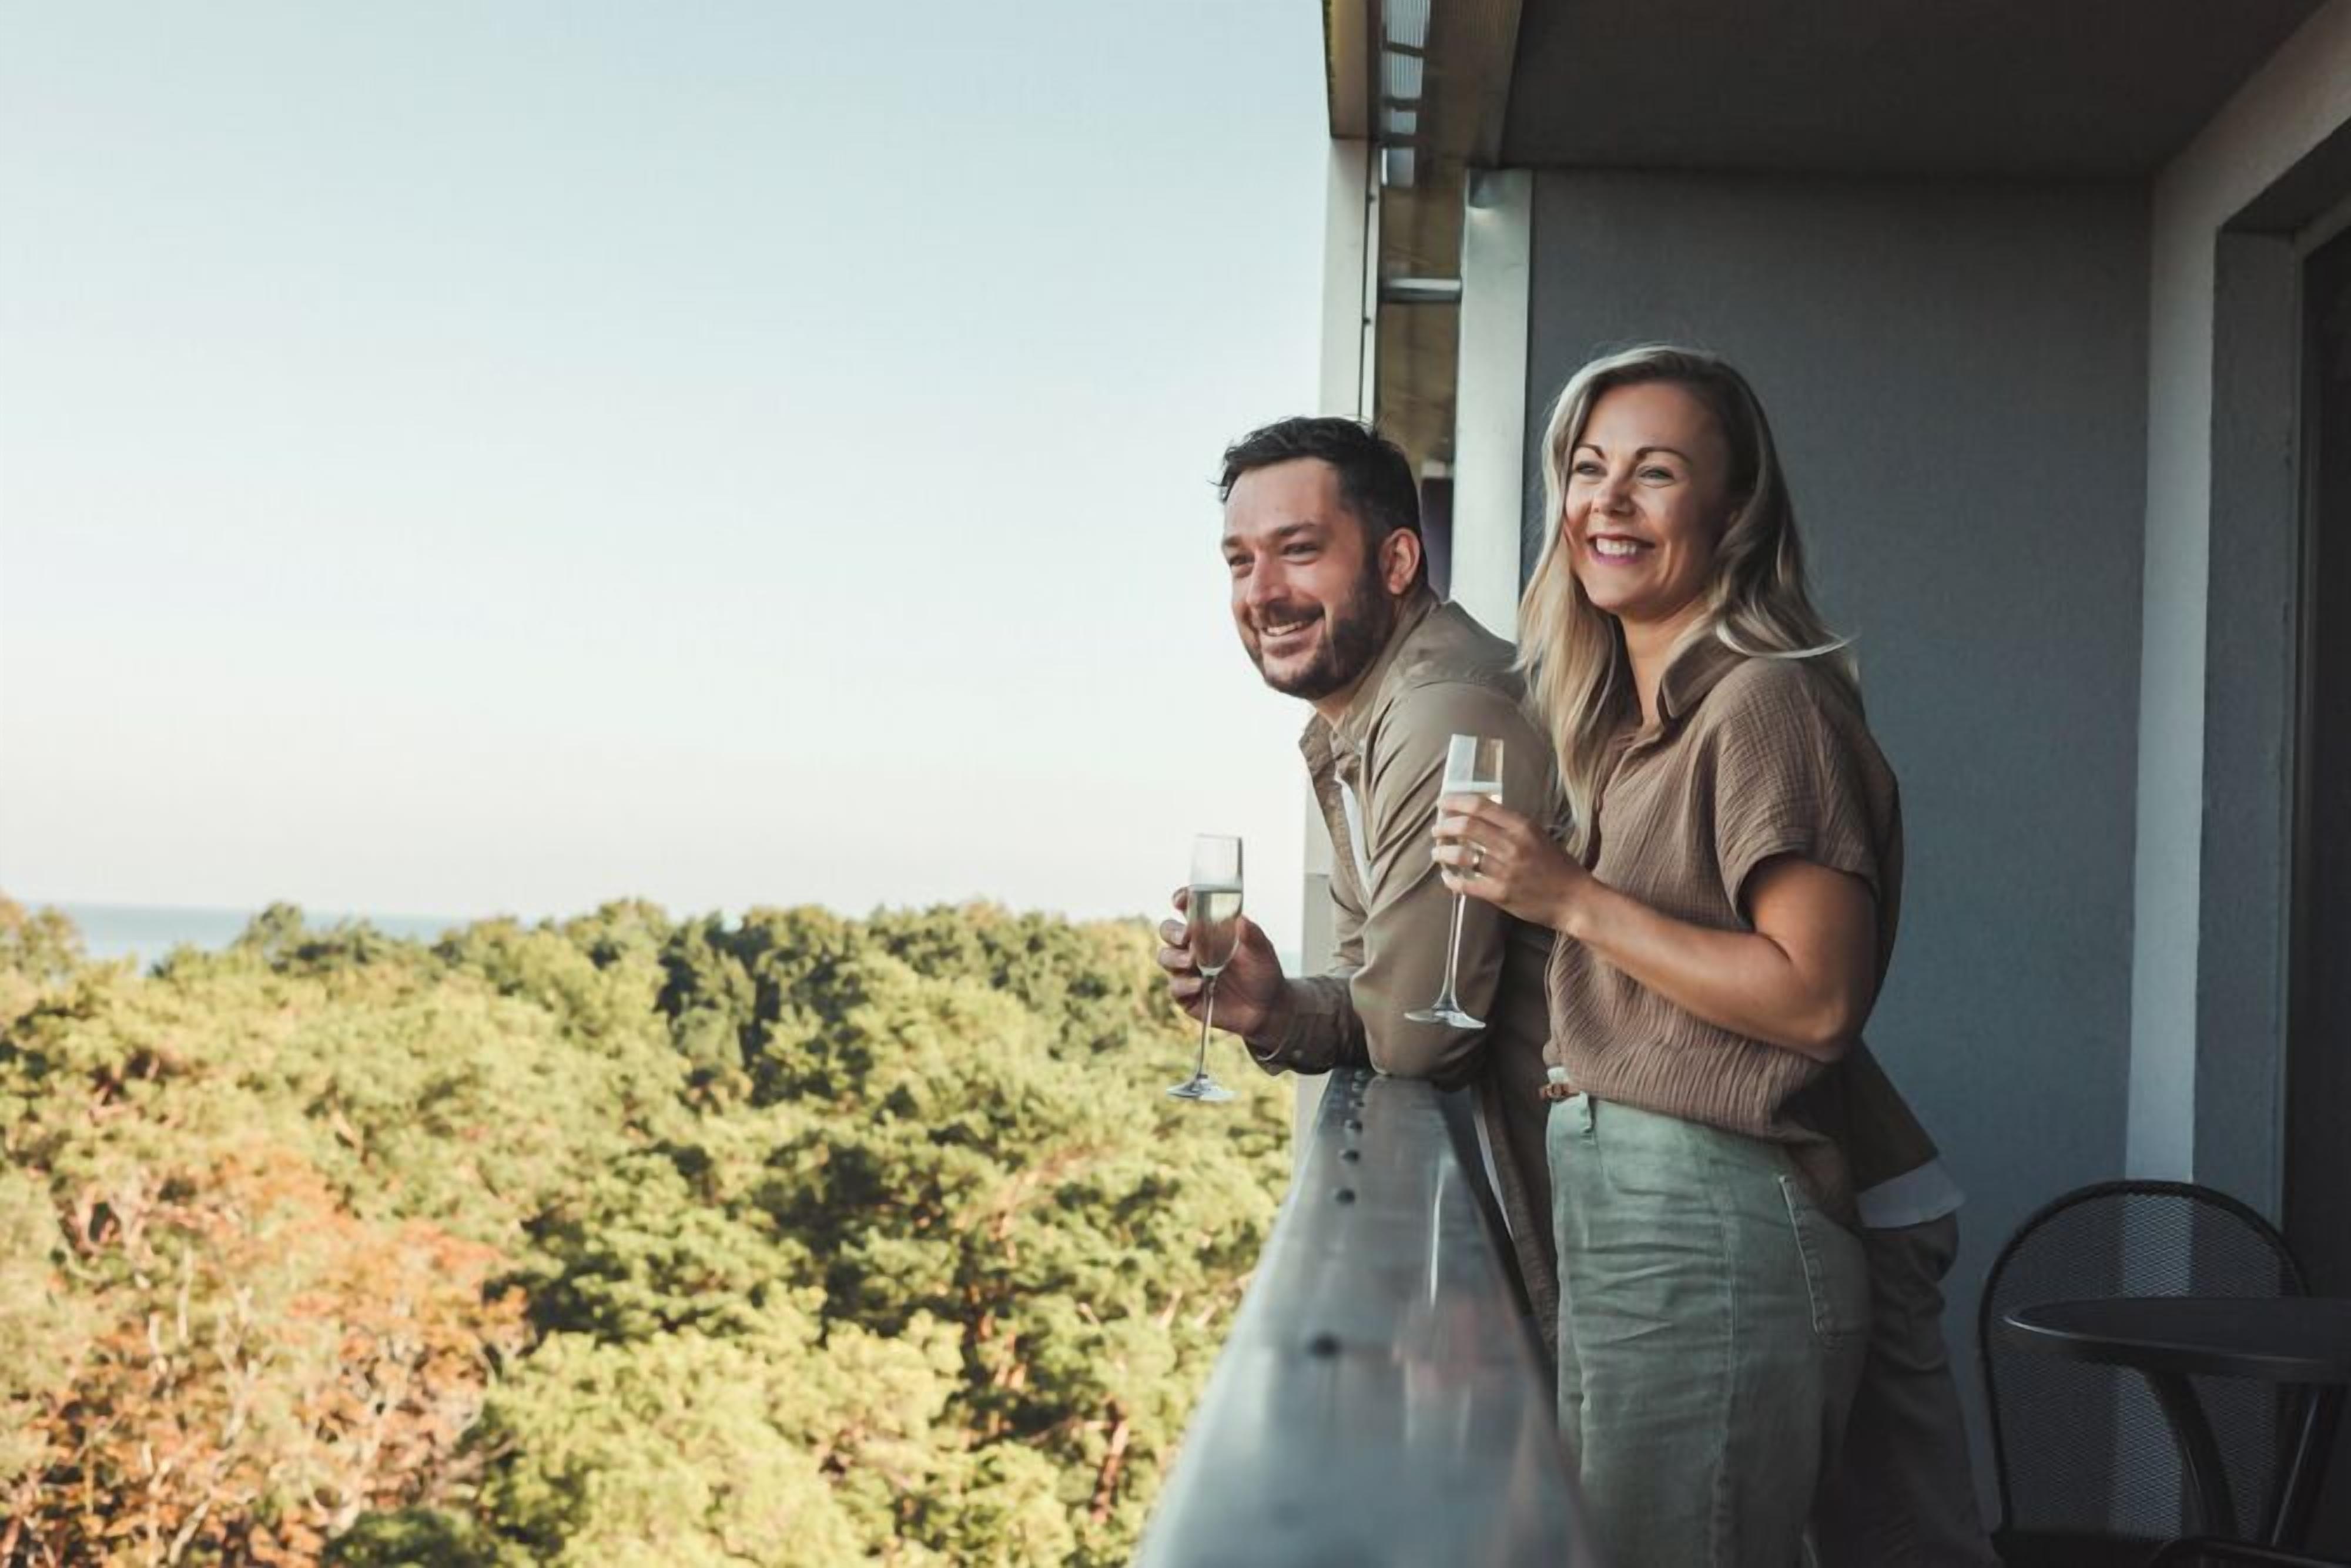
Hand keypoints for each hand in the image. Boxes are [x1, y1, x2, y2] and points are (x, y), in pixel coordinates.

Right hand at [1155, 886, 1285, 1037]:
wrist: (1267, 1007)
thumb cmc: (1262, 972)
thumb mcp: (1262, 951)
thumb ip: (1252, 935)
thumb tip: (1241, 920)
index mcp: (1209, 930)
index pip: (1188, 909)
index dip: (1181, 900)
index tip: (1180, 900)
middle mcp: (1193, 947)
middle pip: (1168, 931)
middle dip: (1172, 932)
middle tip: (1186, 936)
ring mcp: (1187, 971)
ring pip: (1166, 957)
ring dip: (1175, 957)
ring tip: (1193, 961)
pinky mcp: (1186, 995)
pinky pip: (1174, 987)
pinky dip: (1184, 984)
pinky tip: (1200, 984)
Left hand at [1431, 794, 1587, 930]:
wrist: (1575, 900)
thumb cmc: (1559, 867)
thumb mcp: (1538, 836)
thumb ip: (1511, 826)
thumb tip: (1480, 816)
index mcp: (1521, 826)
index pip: (1479, 806)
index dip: (1455, 802)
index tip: (1443, 804)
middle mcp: (1511, 845)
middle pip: (1465, 827)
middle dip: (1444, 827)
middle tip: (1436, 830)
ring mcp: (1504, 870)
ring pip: (1460, 856)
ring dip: (1442, 853)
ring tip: (1437, 853)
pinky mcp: (1499, 894)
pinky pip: (1465, 884)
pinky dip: (1451, 880)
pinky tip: (1447, 877)